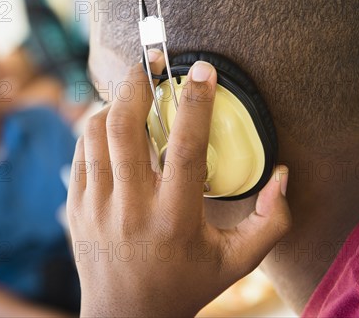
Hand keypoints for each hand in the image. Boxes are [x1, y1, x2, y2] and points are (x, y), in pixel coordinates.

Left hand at [67, 51, 290, 316]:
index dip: (197, 104)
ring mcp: (96, 208)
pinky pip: (81, 153)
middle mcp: (131, 209)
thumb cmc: (186, 286)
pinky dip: (95, 130)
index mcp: (175, 219)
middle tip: (149, 64)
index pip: (187, 149)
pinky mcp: (75, 208)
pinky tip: (111, 128)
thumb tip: (283, 176)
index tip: (203, 70)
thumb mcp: (238, 262)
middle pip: (126, 128)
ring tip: (131, 95)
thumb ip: (271, 222)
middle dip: (136, 85)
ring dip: (113, 105)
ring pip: (95, 134)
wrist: (125, 317)